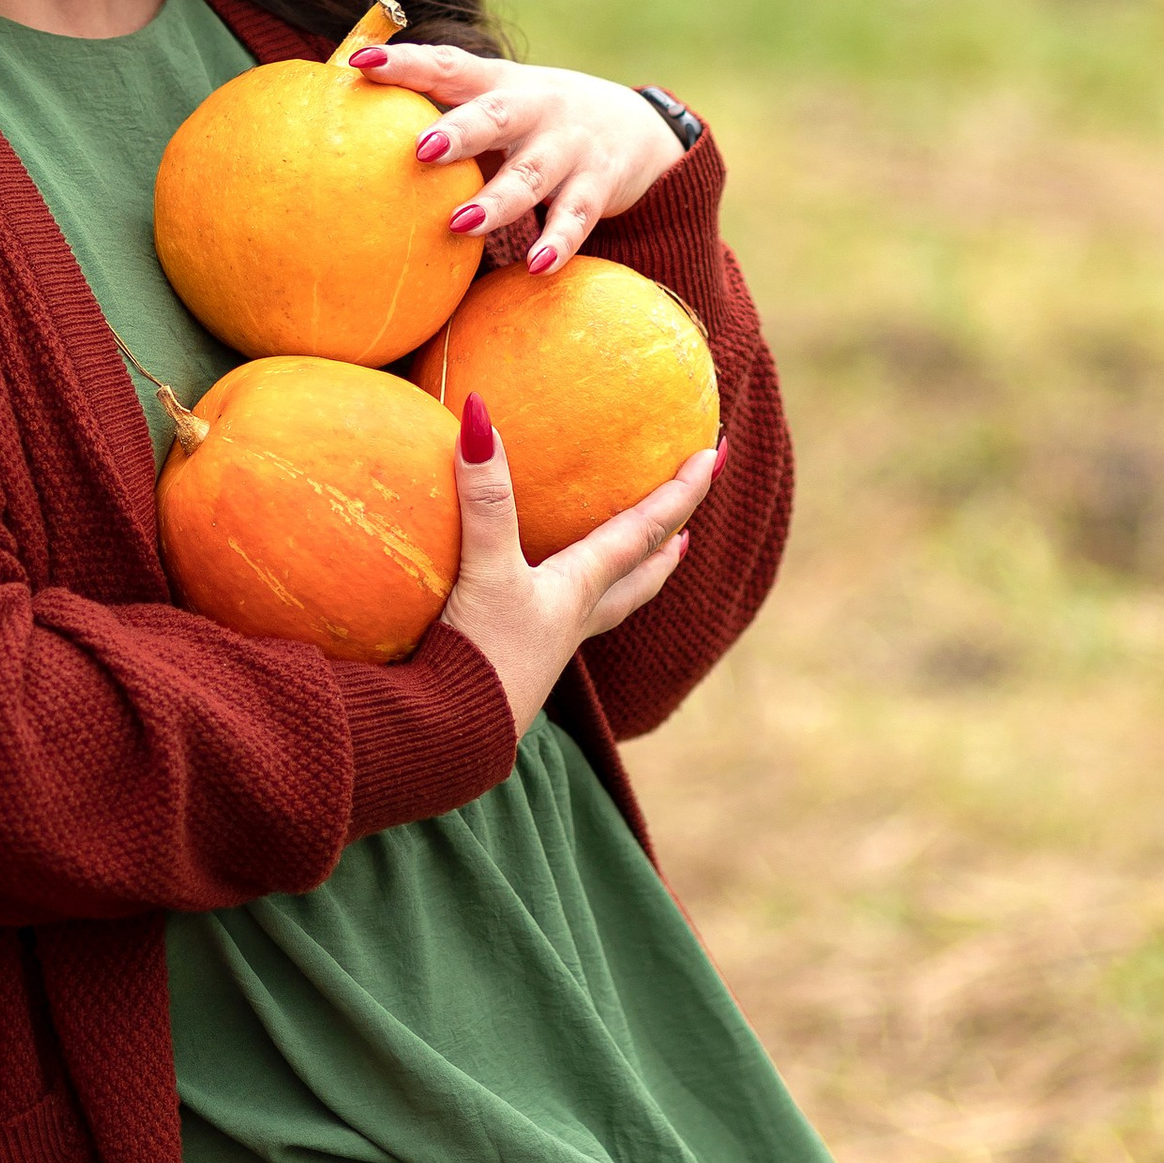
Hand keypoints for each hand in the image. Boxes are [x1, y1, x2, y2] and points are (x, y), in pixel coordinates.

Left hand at [352, 40, 688, 272]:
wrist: (637, 127)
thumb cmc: (536, 119)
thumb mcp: (498, 100)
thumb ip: (444, 108)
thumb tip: (350, 126)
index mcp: (501, 82)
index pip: (449, 65)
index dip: (406, 62)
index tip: (360, 61)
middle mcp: (536, 108)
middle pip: (495, 115)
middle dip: (459, 131)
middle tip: (420, 149)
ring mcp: (570, 146)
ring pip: (532, 175)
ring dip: (497, 200)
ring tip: (461, 224)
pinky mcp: (599, 184)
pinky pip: (577, 217)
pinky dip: (558, 242)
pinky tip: (536, 266)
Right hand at [440, 393, 718, 739]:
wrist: (448, 745)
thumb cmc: (479, 660)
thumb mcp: (483, 571)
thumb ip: (485, 500)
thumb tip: (480, 417)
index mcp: (579, 589)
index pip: (644, 531)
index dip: (680, 492)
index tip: (715, 455)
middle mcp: (572, 619)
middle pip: (637, 579)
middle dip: (665, 549)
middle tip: (689, 531)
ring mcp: (544, 649)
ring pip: (604, 607)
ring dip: (628, 581)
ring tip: (638, 565)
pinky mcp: (512, 671)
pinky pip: (557, 625)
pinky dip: (567, 604)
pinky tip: (538, 606)